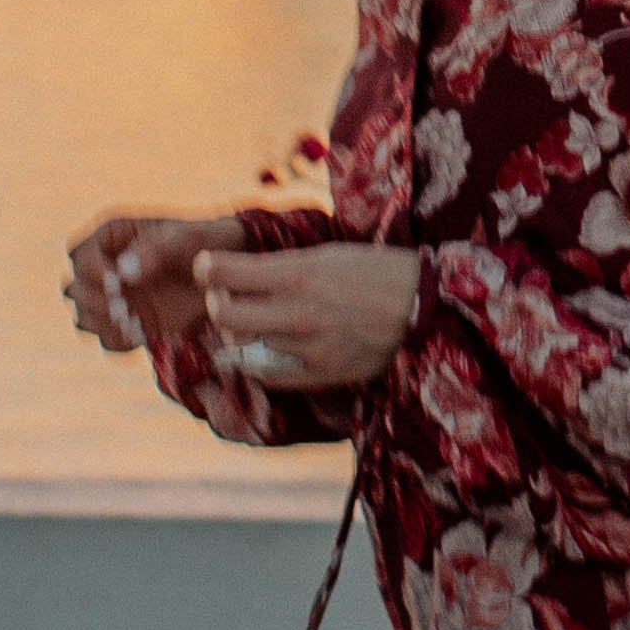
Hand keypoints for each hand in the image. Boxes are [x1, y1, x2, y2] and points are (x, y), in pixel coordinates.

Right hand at [65, 213, 240, 360]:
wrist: (233, 273)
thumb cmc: (212, 242)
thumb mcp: (191, 237)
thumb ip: (156, 249)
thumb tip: (123, 272)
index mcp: (113, 235)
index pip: (81, 255)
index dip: (93, 271)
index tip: (118, 282)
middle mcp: (107, 266)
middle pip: (75, 289)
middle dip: (96, 301)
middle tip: (125, 307)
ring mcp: (116, 298)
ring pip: (84, 317)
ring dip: (104, 323)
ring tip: (135, 322)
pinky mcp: (130, 324)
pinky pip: (108, 340)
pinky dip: (120, 341)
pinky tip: (143, 334)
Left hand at [197, 241, 420, 394]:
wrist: (423, 307)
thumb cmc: (375, 272)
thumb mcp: (327, 254)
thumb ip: (281, 267)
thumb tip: (235, 274)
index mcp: (299, 273)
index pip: (225, 272)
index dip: (207, 268)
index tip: (206, 267)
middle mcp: (298, 312)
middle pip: (223, 314)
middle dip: (217, 303)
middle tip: (225, 297)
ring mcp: (308, 348)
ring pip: (245, 345)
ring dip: (241, 333)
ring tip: (255, 320)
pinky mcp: (320, 375)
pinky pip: (267, 375)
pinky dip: (257, 362)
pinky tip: (264, 349)